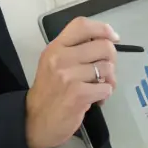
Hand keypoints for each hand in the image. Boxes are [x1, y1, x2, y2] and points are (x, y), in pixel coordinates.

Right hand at [25, 17, 117, 147]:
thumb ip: (75, 50)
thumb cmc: (49, 92)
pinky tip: (95, 100)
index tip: (114, 38)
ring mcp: (69, 76)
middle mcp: (61, 57)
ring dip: (109, 80)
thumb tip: (105, 42)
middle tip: (105, 71)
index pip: (82, 25)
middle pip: (104, 46)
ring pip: (107, 68)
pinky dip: (105, 95)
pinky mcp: (78, 94)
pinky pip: (106, 88)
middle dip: (112, 60)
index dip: (103, 29)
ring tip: (98, 88)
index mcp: (56, 47)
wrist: (34, 122)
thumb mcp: (54, 63)